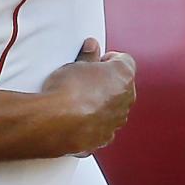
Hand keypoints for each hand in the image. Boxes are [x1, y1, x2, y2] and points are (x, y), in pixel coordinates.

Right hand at [40, 38, 136, 156]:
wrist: (57, 121)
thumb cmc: (67, 91)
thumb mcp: (75, 64)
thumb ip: (88, 55)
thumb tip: (91, 47)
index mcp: (123, 75)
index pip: (124, 60)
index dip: (108, 59)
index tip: (95, 60)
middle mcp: (126, 98)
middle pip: (121, 84)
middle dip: (105, 81)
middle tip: (83, 78)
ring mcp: (117, 119)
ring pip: (113, 106)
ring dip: (101, 102)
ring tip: (77, 98)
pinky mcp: (105, 136)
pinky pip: (103, 125)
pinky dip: (93, 120)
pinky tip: (75, 115)